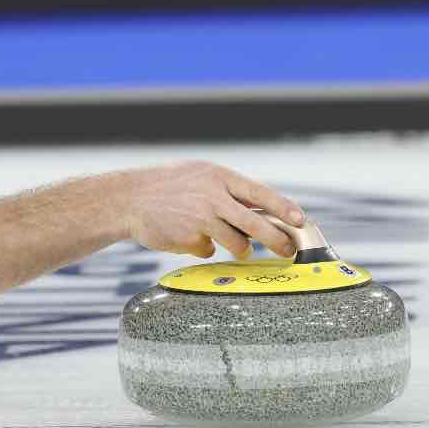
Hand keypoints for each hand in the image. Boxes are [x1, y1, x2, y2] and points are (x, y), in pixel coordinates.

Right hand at [124, 161, 303, 258]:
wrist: (128, 199)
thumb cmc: (167, 187)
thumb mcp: (199, 176)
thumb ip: (227, 191)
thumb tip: (261, 211)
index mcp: (218, 177)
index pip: (260, 193)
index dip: (283, 208)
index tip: (300, 220)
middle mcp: (212, 196)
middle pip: (256, 223)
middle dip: (277, 240)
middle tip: (287, 250)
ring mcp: (201, 219)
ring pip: (237, 244)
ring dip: (239, 249)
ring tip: (233, 247)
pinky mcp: (190, 239)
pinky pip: (209, 251)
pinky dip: (203, 247)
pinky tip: (187, 236)